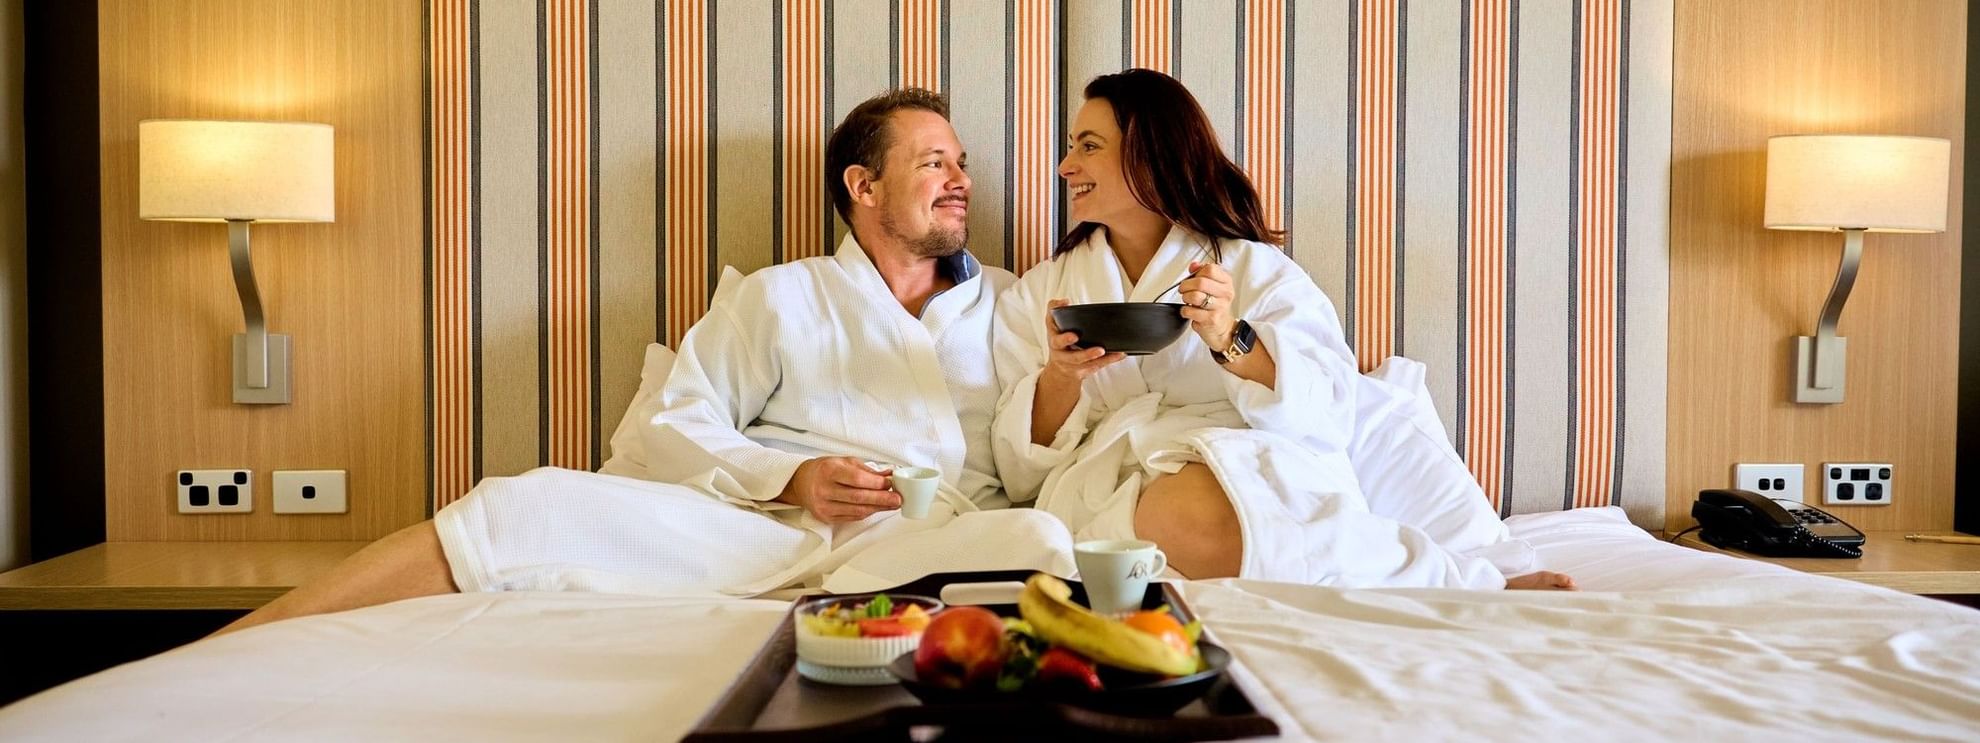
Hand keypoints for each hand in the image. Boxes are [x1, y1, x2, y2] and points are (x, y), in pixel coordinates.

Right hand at [776, 456, 902, 522]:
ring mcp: (824, 506)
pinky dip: (867, 513)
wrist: (801, 483)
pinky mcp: (826, 517)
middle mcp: (824, 489)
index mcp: (829, 470)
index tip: (890, 484)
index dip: (876, 483)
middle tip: (898, 499)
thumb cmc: (824, 469)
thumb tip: (889, 474)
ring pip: (857, 510)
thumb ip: (866, 469)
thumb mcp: (843, 461)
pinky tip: (877, 509)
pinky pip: (852, 517)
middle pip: (858, 497)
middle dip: (882, 499)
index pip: (856, 479)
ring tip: (892, 505)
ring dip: (878, 508)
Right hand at [1042, 298, 1127, 387]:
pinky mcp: (1084, 371)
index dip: (1065, 339)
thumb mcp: (1052, 324)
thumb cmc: (1059, 341)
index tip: (1075, 336)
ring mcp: (1075, 366)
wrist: (1059, 368)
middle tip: (1099, 350)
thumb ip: (1054, 308)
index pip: (1057, 340)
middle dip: (1086, 354)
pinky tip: (1119, 354)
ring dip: (1099, 358)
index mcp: (1055, 342)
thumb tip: (1064, 300)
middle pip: (1073, 358)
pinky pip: (1097, 366)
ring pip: (1088, 364)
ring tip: (1107, 351)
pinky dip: (1108, 360)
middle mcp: (1065, 357)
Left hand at [1177, 261, 1237, 350]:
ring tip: (1188, 301)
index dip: (1197, 273)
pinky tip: (1189, 311)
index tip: (1193, 278)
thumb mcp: (1212, 285)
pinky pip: (1190, 311)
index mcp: (1227, 282)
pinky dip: (1185, 310)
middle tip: (1183, 290)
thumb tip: (1194, 265)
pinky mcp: (1211, 319)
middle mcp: (1226, 293)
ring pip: (1194, 296)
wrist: (1222, 328)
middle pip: (1201, 282)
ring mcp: (1220, 307)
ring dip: (1186, 298)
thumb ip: (1201, 272)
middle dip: (1186, 285)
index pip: (1210, 269)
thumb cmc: (1214, 305)